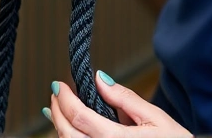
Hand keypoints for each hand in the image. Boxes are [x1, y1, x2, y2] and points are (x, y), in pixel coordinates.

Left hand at [45, 72, 192, 137]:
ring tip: (56, 110)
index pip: (78, 116)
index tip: (59, 85)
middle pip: (67, 133)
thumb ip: (125, 99)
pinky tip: (67, 131)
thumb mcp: (155, 118)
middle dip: (57, 111)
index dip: (64, 98)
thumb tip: (100, 79)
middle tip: (56, 93)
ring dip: (60, 126)